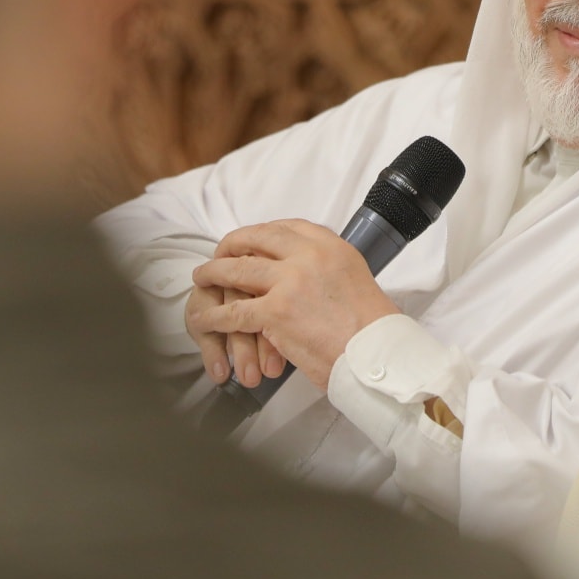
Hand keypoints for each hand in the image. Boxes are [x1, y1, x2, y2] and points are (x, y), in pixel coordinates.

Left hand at [189, 220, 399, 390]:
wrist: (376, 351)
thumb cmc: (370, 326)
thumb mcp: (354, 278)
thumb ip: (326, 269)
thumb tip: (305, 274)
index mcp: (331, 245)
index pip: (287, 227)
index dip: (262, 232)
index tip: (251, 239)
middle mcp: (309, 255)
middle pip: (258, 239)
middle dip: (232, 245)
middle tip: (220, 253)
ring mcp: (290, 282)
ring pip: (238, 270)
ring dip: (214, 274)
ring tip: (202, 279)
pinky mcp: (276, 312)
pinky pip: (234, 311)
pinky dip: (214, 317)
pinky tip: (204, 319)